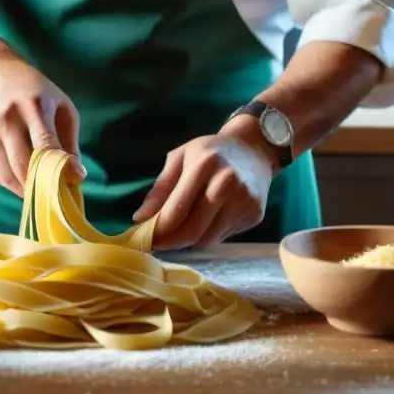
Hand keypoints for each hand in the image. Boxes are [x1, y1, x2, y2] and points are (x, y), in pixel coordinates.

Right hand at [0, 60, 84, 196]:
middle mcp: (6, 117)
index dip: (57, 169)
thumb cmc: (35, 92)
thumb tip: (77, 177)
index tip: (69, 183)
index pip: (45, 145)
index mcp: (33, 105)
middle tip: (52, 195)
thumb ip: (70, 142)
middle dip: (39, 187)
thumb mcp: (60, 106)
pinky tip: (17, 168)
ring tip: (38, 189)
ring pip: (6, 176)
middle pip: (22, 166)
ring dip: (24, 189)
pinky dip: (9, 178)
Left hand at [132, 119, 276, 249]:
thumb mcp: (179, 158)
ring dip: (188, 241)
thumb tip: (139, 218)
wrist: (254, 149)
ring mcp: (244, 201)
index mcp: (205, 165)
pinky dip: (207, 235)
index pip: (176, 210)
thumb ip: (160, 188)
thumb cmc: (210, 151)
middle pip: (192, 231)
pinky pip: (222, 236)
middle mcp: (227, 184)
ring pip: (207, 239)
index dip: (158, 230)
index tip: (143, 237)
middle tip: (157, 244)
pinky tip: (202, 223)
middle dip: (170, 242)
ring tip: (177, 232)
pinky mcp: (254, 215)